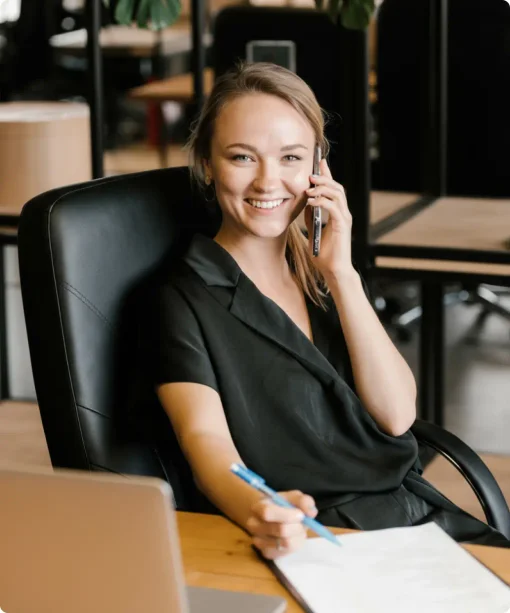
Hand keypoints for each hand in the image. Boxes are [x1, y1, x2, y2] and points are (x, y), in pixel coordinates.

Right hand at [247, 490, 317, 559]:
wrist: (274, 518)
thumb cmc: (284, 506)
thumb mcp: (295, 497)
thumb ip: (304, 501)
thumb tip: (310, 512)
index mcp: (259, 506)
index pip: (268, 512)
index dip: (287, 515)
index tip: (301, 515)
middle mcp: (254, 524)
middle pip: (280, 531)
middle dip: (297, 527)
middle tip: (302, 523)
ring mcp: (258, 541)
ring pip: (286, 544)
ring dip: (297, 536)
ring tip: (297, 529)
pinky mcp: (266, 553)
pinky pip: (286, 553)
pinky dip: (295, 545)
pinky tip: (292, 537)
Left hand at [304, 158, 354, 278]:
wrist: (333, 271)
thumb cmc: (324, 255)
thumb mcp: (313, 230)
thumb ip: (311, 216)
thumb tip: (305, 202)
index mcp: (338, 213)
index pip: (333, 189)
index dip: (327, 174)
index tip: (319, 162)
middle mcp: (344, 213)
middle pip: (337, 187)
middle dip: (324, 177)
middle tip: (311, 173)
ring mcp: (344, 218)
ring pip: (337, 193)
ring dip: (323, 187)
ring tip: (309, 185)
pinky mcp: (342, 225)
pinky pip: (333, 207)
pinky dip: (322, 201)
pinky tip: (310, 200)